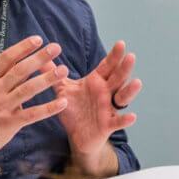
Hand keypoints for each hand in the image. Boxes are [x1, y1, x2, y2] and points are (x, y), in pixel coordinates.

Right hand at [0, 36, 68, 164]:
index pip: (6, 59)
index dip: (22, 48)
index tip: (37, 39)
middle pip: (20, 71)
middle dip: (39, 58)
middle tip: (56, 48)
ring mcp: (3, 107)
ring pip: (28, 90)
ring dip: (47, 79)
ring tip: (64, 70)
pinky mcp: (10, 123)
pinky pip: (32, 114)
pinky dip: (48, 109)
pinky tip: (63, 102)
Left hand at [53, 40, 141, 175]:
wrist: (77, 135)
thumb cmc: (74, 109)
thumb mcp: (63, 89)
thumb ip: (54, 73)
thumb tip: (41, 55)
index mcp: (96, 82)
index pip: (107, 66)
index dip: (114, 55)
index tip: (121, 43)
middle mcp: (106, 93)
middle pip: (118, 78)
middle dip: (124, 68)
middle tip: (131, 56)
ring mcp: (109, 108)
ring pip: (122, 98)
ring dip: (130, 91)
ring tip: (137, 83)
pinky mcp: (108, 125)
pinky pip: (118, 122)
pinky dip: (125, 119)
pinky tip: (132, 117)